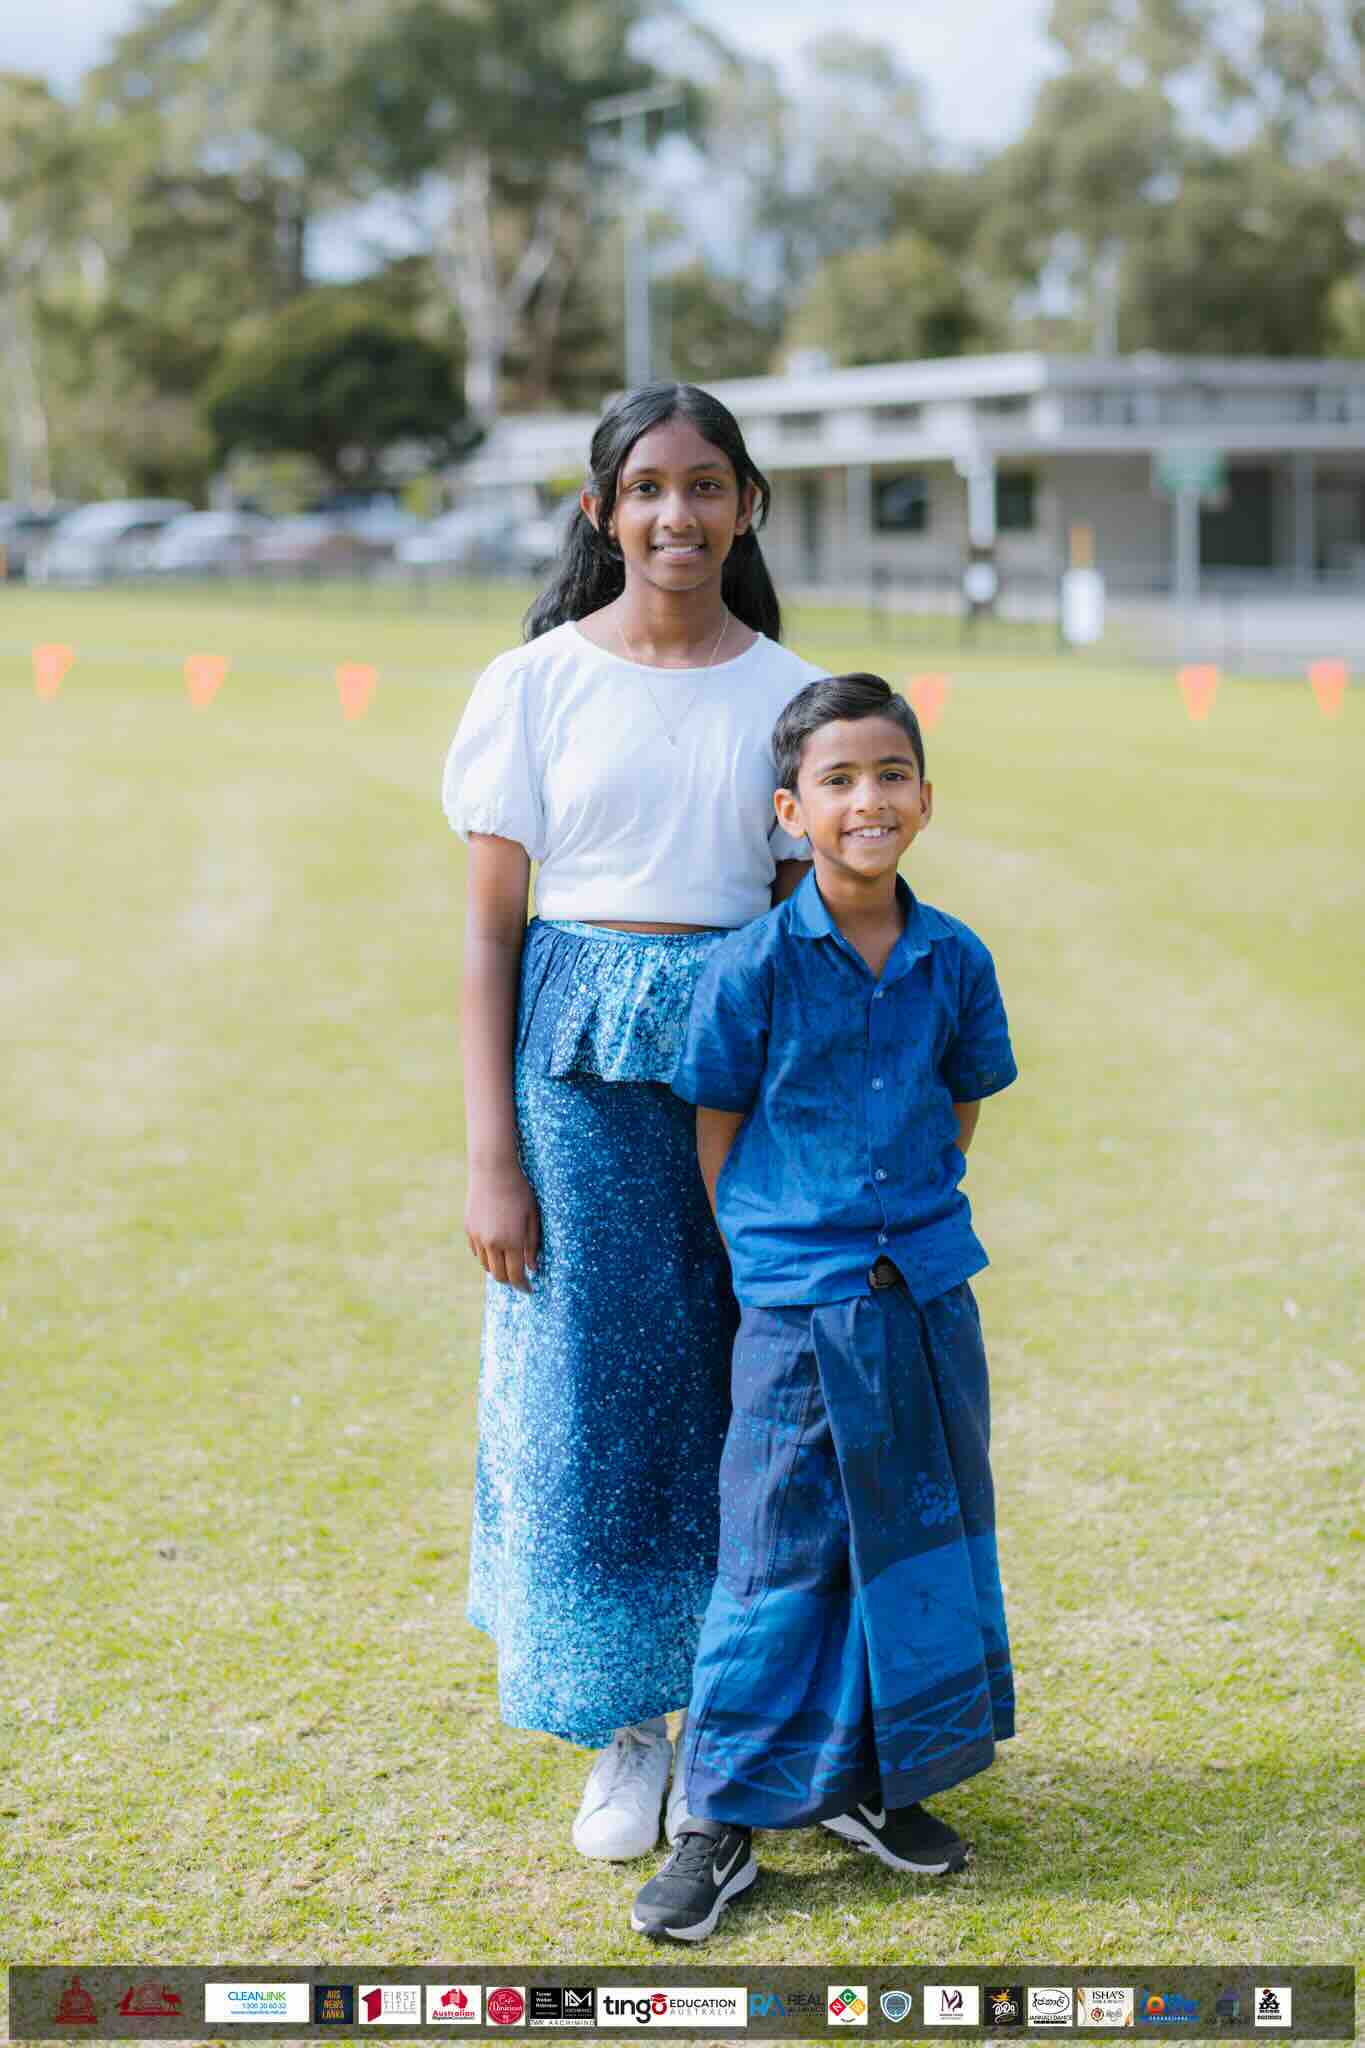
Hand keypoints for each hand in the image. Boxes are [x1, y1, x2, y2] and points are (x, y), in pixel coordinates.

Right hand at [465, 1163, 541, 1293]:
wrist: (492, 1170)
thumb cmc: (519, 1191)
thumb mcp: (533, 1216)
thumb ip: (533, 1244)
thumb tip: (532, 1267)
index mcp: (511, 1241)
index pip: (516, 1275)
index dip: (523, 1286)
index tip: (529, 1290)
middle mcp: (492, 1243)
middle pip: (499, 1276)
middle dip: (510, 1280)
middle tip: (520, 1278)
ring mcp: (478, 1237)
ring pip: (487, 1265)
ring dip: (498, 1268)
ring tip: (508, 1262)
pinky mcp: (469, 1229)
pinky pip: (477, 1252)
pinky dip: (487, 1255)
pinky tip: (496, 1247)